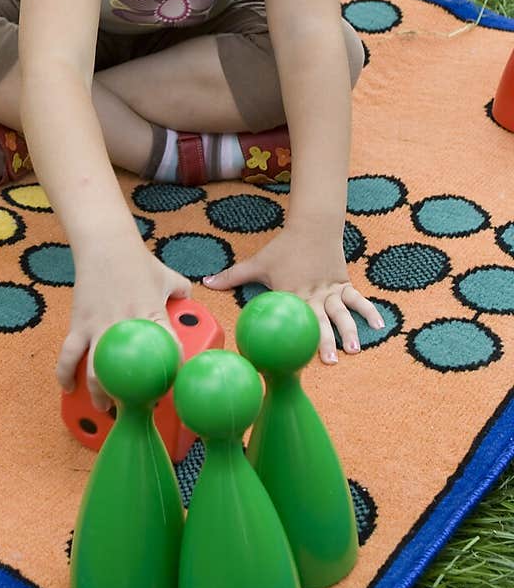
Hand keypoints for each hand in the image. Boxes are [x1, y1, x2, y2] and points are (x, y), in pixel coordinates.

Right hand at [58, 242, 191, 409]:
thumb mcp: (167, 276)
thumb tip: (189, 298)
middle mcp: (127, 327)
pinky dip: (65, 374)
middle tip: (135, 410)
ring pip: (96, 371)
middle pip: (127, 373)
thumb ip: (180, 291)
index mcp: (154, 317)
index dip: (172, 374)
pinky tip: (68, 388)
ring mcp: (100, 328)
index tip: (173, 390)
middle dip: (130, 397)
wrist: (105, 245)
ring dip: (99, 393)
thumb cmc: (138, 261)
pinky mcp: (79, 324)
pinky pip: (68, 355)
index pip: (168, 352)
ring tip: (105, 409)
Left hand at [202, 229, 383, 364]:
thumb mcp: (257, 262)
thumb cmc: (283, 248)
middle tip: (329, 360)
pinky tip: (380, 324)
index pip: (291, 317)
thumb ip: (233, 276)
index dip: (293, 336)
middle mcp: (312, 294)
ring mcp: (330, 289)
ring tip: (354, 349)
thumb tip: (205, 282)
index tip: (293, 356)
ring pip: (341, 312)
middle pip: (320, 319)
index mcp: (291, 292)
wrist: (312, 227)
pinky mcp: (342, 284)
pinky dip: (368, 310)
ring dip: (348, 330)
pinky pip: (357, 299)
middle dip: (325, 340)